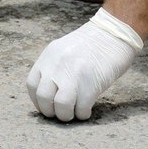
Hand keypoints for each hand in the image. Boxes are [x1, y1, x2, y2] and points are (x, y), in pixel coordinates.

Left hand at [27, 8, 142, 120]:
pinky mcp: (91, 84)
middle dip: (51, 111)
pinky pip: (81, 109)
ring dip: (66, 115)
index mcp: (50, 55)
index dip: (38, 101)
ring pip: (61, 106)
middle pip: (44, 98)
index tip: (48, 106)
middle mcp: (58, 64)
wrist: (115, 33)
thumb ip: (54, 67)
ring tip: (74, 112)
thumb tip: (49, 94)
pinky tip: (87, 109)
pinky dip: (83, 114)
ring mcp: (74, 74)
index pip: (32, 85)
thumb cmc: (92, 44)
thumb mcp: (65, 50)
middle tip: (62, 112)